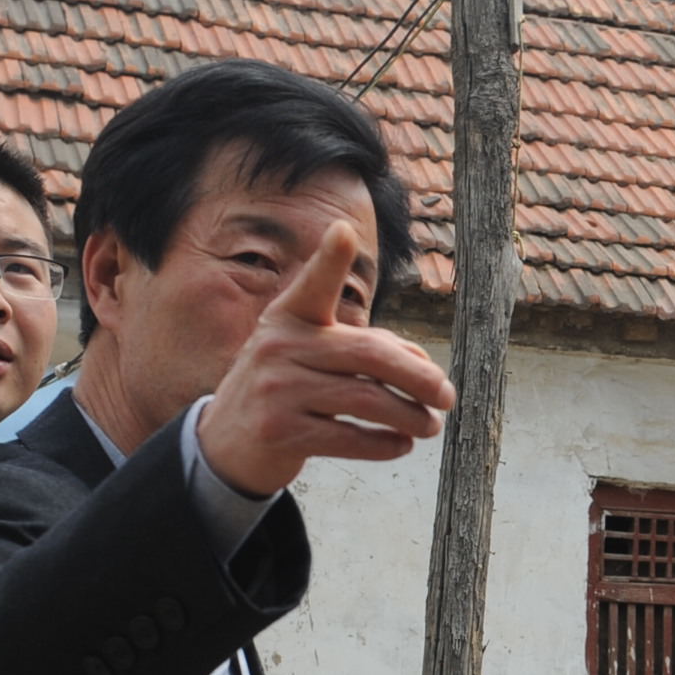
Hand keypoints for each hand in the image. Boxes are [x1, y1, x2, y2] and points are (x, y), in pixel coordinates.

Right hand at [195, 222, 456, 495]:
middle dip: (418, 376)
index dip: (328, 259)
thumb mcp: (310, 356)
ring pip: (365, 399)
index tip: (343, 230)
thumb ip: (363, 347)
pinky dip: (384, 444)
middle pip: (367, 354)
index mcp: (289, 319)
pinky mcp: (281, 432)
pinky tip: (401, 444)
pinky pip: (349, 437)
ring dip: (409, 416)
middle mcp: (280, 347)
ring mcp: (277, 390)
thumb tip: (424, 363)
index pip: (313, 286)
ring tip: (430, 425)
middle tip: (447, 396)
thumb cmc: (286, 389)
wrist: (227, 442)